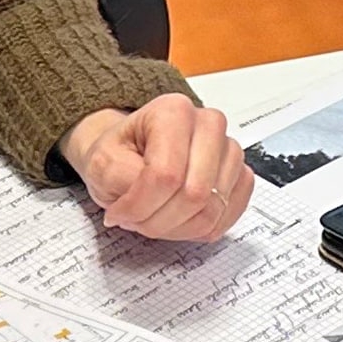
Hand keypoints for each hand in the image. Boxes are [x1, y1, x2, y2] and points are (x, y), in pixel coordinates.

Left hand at [62, 94, 251, 242]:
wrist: (133, 153)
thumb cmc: (122, 154)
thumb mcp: (102, 162)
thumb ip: (122, 180)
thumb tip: (144, 204)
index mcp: (174, 112)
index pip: (166, 175)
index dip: (139, 206)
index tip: (119, 213)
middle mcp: (209, 125)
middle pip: (195, 195)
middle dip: (159, 221)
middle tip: (136, 220)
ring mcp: (229, 151)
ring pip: (212, 210)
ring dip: (176, 227)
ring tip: (154, 215)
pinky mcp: (240, 175)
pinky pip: (227, 216)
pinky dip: (198, 229)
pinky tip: (177, 219)